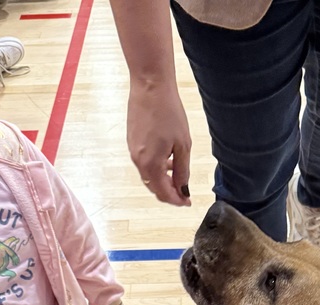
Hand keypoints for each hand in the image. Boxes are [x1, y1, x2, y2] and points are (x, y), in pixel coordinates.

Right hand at [128, 80, 191, 205]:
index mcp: (151, 165)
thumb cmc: (169, 112)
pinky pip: (144, 163)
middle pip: (154, 187)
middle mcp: (138, 162)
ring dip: (163, 179)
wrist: (150, 87)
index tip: (187, 202)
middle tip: (184, 191)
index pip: (163, 193)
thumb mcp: (183, 145)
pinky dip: (156, 167)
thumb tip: (183, 190)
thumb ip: (182, 171)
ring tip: (177, 172)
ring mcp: (132, 151)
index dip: (176, 200)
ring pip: (149, 175)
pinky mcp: (131, 142)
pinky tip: (167, 158)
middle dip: (170, 192)